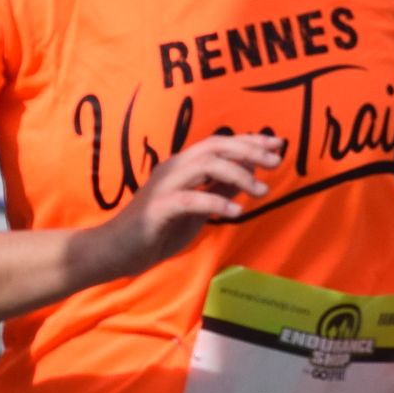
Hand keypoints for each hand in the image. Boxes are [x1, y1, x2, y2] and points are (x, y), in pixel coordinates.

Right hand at [90, 133, 282, 277]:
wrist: (116, 251)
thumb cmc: (158, 230)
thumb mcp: (197, 208)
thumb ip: (219, 189)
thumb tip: (249, 172)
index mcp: (182, 166)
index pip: (219, 143)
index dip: (249, 140)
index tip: (277, 143)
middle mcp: (174, 169)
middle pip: (215, 147)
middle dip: (249, 150)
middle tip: (277, 161)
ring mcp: (164, 186)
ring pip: (205, 165)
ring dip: (239, 175)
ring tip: (262, 191)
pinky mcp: (158, 208)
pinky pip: (191, 199)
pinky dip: (217, 202)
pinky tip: (236, 212)